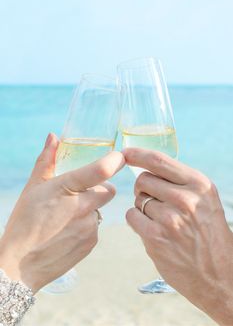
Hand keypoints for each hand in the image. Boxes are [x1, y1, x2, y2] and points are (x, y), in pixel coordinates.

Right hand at [0, 134, 124, 292]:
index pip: (100, 170)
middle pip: (109, 190)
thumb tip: (53, 137)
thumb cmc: (23, 222)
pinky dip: (86, 226)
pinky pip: (96, 227)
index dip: (114, 161)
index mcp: (67, 188)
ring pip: (101, 209)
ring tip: (67, 218)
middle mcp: (82, 207)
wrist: (20, 264)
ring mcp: (89, 227)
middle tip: (80, 194)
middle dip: (99, 189)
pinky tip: (67, 232)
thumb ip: (46, 160)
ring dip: (90, 209)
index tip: (120, 157)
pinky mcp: (91, 242)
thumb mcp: (32, 187)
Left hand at [124, 148, 232, 325]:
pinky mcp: (156, 237)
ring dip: (143, 207)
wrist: (220, 275)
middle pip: (144, 179)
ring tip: (161, 221)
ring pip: (138, 199)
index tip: (125, 152)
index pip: (160, 161)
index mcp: (199, 185)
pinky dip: (137, 221)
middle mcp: (185, 198)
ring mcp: (170, 219)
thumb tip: (148, 168)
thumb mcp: (205, 200)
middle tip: (155, 202)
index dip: (138, 154)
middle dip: (144, 188)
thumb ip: (180, 183)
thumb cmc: (210, 235)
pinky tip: (153, 230)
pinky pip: (132, 216)